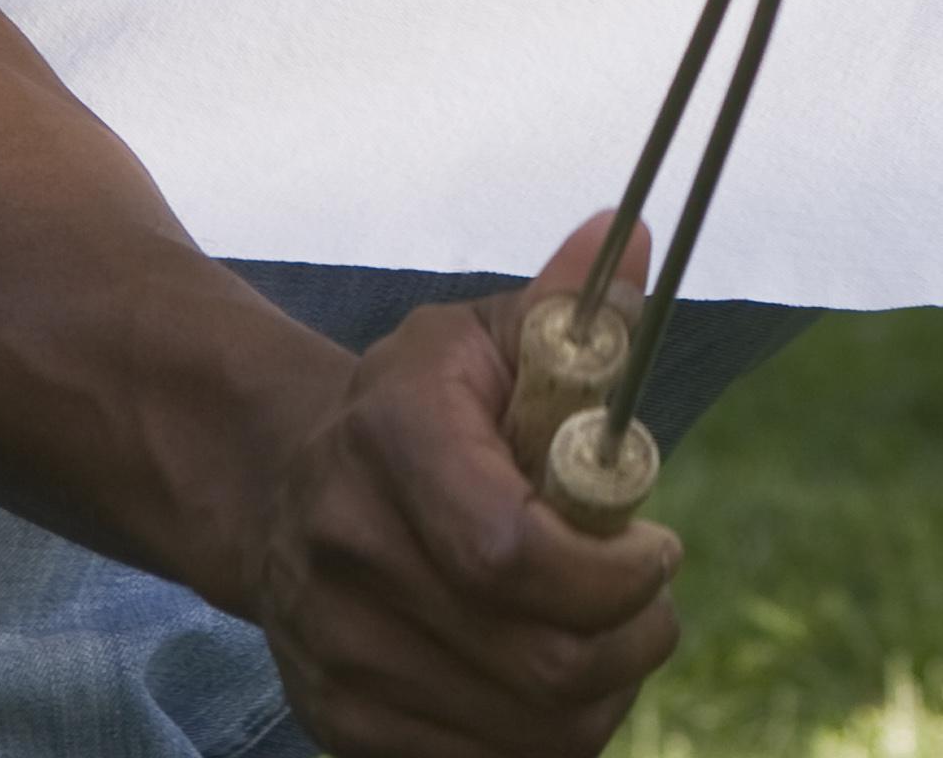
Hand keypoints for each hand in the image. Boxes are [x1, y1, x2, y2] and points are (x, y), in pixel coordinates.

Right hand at [242, 219, 682, 757]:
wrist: (284, 483)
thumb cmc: (424, 405)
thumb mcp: (487, 337)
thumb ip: (574, 303)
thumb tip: (637, 234)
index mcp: (390, 435)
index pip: (512, 553)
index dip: (612, 575)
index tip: (658, 548)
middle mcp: (346, 551)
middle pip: (538, 661)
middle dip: (632, 638)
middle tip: (648, 598)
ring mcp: (335, 650)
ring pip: (524, 732)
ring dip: (602, 693)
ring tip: (609, 635)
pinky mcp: (340, 720)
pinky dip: (544, 737)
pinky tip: (552, 676)